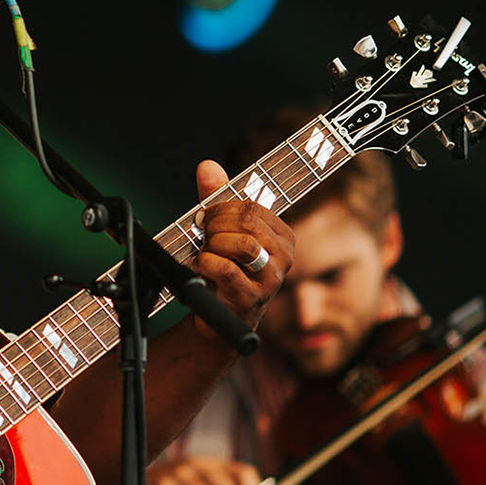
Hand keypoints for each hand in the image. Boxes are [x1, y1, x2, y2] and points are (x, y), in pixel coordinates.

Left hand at [190, 160, 294, 337]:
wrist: (216, 318)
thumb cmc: (222, 271)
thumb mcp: (220, 231)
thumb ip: (216, 197)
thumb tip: (207, 166)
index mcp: (282, 236)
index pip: (250, 207)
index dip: (220, 209)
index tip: (206, 220)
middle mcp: (284, 257)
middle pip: (246, 222)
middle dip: (215, 226)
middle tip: (202, 237)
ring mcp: (270, 280)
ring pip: (241, 244)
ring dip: (212, 246)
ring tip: (204, 254)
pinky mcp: (252, 300)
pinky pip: (225, 269)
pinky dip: (205, 264)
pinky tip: (201, 268)